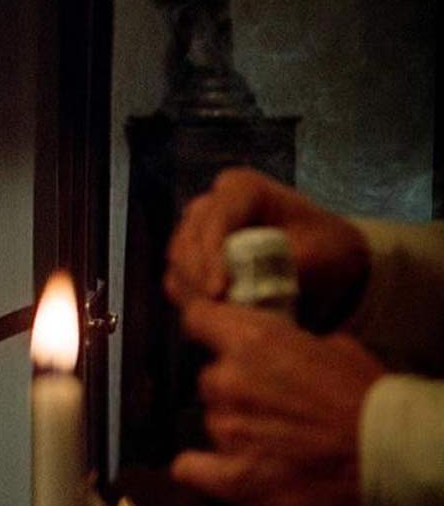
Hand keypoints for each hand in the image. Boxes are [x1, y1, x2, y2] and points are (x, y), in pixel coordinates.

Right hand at [165, 167, 370, 329]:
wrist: (327, 257)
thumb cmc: (326, 248)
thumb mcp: (318, 254)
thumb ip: (283, 268)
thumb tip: (248, 292)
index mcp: (242, 188)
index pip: (215, 220)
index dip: (211, 257)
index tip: (219, 293)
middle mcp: (214, 201)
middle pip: (188, 238)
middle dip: (196, 276)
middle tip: (214, 311)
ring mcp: (200, 226)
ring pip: (178, 257)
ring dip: (190, 288)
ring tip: (212, 317)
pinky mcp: (195, 252)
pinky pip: (179, 274)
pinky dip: (189, 295)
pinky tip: (208, 315)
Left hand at [172, 299, 385, 505]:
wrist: (387, 453)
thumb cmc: (367, 396)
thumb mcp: (333, 346)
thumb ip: (289, 343)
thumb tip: (279, 348)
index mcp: (252, 341)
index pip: (198, 318)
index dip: (205, 326)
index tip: (212, 333)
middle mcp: (227, 380)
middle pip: (209, 378)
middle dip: (233, 386)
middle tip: (269, 401)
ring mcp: (225, 428)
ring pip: (212, 419)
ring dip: (234, 425)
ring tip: (273, 437)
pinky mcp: (230, 474)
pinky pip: (191, 467)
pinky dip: (203, 467)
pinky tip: (223, 466)